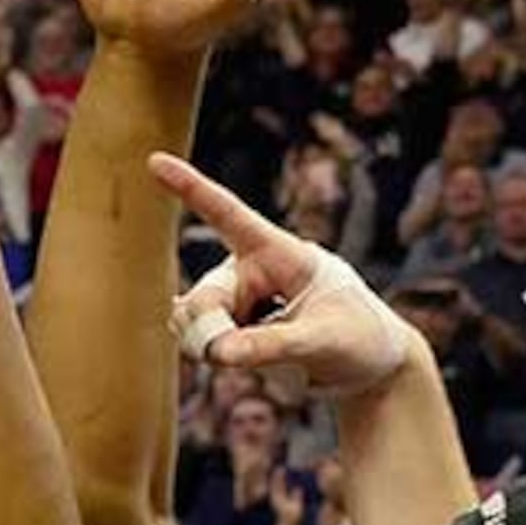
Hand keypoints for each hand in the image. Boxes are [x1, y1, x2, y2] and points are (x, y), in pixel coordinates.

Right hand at [153, 152, 421, 400]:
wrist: (370, 364)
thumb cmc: (358, 339)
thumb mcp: (323, 341)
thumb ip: (270, 346)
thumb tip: (216, 352)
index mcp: (278, 252)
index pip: (228, 215)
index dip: (191, 188)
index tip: (156, 160)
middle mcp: (250, 268)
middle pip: (204, 299)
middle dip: (211, 332)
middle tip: (232, 360)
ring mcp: (236, 296)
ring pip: (194, 322)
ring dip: (215, 346)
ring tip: (268, 358)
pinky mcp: (227, 324)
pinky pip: (197, 337)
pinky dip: (213, 353)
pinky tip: (243, 353)